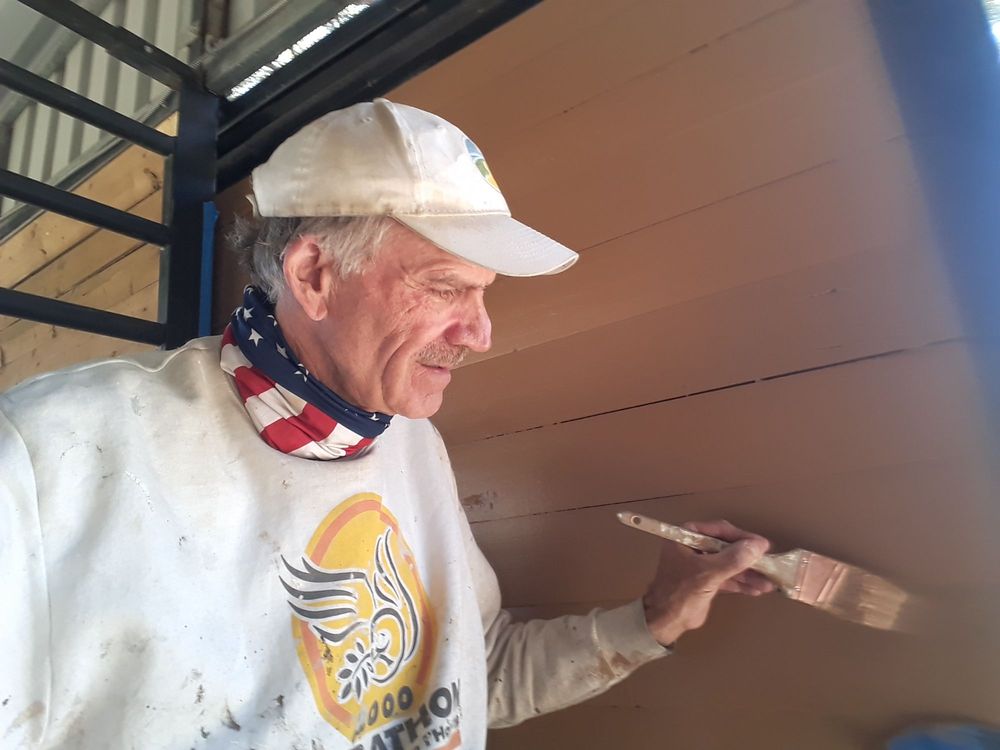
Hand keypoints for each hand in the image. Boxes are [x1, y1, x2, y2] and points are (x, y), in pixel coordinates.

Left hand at [642, 520, 774, 645]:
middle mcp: (694, 547)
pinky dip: (741, 583)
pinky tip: (758, 589)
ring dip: (749, 573)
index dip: (743, 538)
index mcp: (688, 536)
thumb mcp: (708, 572)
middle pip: (727, 548)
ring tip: (769, 582)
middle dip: (748, 558)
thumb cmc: (680, 591)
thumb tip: (758, 546)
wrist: (666, 620)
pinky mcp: (706, 582)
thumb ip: (733, 559)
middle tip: (770, 564)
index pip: (720, 530)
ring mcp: (700, 565)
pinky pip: (727, 578)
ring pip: (730, 564)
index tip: (763, 545)